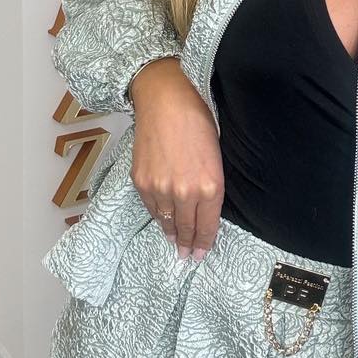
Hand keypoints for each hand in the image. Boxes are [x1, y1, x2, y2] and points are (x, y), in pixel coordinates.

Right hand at [129, 58, 224, 261]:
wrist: (165, 101)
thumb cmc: (198, 121)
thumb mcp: (216, 156)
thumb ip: (210, 184)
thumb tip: (205, 206)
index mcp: (210, 186)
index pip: (207, 225)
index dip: (204, 243)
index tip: (201, 254)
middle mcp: (185, 193)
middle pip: (187, 228)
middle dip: (188, 244)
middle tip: (187, 256)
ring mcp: (161, 189)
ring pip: (167, 221)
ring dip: (171, 234)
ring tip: (174, 242)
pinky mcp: (141, 181)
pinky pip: (151, 207)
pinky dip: (157, 216)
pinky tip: (162, 220)